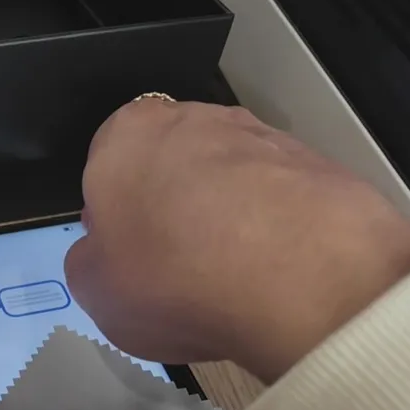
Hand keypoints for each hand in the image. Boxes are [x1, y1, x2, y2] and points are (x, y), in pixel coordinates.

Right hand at [64, 100, 409, 382]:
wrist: (300, 277)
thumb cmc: (173, 276)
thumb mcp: (94, 290)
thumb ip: (91, 260)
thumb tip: (106, 252)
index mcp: (125, 134)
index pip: (107, 161)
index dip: (116, 210)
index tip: (129, 251)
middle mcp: (193, 118)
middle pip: (172, 162)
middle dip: (174, 204)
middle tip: (178, 266)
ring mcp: (262, 136)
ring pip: (231, 177)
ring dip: (229, 215)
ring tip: (234, 277)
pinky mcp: (318, 165)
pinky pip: (281, 199)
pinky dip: (276, 229)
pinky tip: (276, 274)